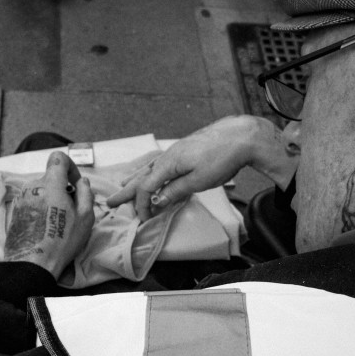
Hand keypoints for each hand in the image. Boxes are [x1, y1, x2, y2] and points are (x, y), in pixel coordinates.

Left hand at [3, 151, 93, 278]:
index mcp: (50, 183)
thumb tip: (81, 181)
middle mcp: (33, 186)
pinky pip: (32, 203)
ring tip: (58, 222)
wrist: (32, 263)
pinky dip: (41, 209)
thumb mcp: (85, 217)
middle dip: (62, 189)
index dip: (70, 166)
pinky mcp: (16, 211)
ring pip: (41, 191)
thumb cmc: (62, 240)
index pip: (58, 158)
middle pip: (51, 178)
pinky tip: (46, 228)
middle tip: (71, 211)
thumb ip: (86, 192)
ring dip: (51, 200)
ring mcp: (22, 199)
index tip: (75, 183)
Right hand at [106, 115, 297, 220]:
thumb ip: (176, 191)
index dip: (142, 204)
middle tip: (111, 201)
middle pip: (142, 175)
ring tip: (123, 182)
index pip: (147, 187)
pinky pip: (160, 162)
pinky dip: (151, 170)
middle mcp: (168, 155)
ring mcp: (177, 151)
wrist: (242, 136)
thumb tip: (157, 200)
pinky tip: (152, 170)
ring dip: (136, 177)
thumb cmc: (222, 157)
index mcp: (169, 163)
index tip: (143, 219)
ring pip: (150, 166)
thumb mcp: (199, 180)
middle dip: (127, 190)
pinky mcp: (186, 149)